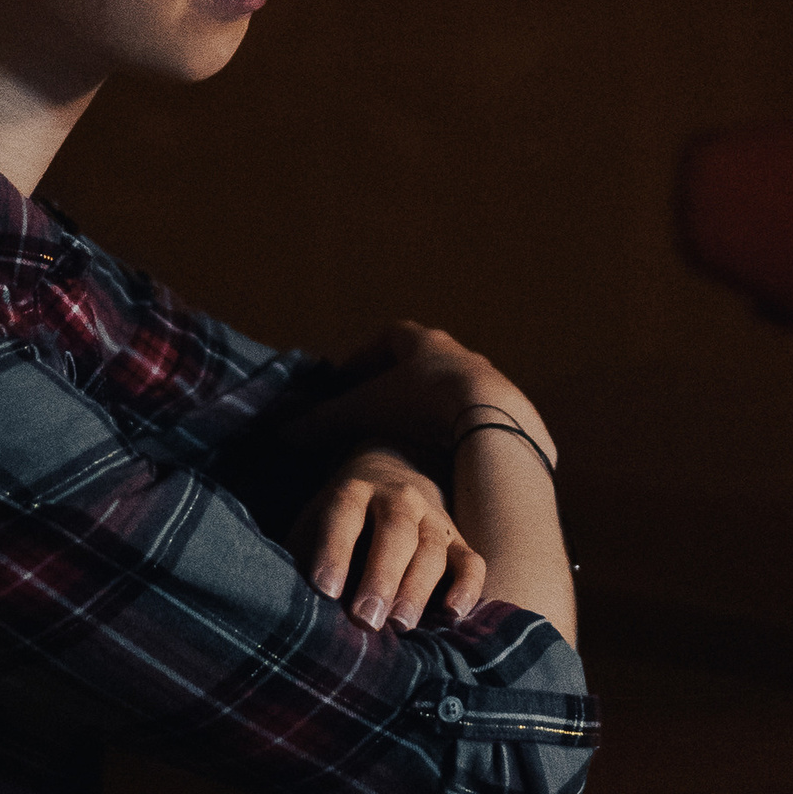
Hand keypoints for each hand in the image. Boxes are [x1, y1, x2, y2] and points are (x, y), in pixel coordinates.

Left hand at [290, 447, 485, 635]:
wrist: (387, 478)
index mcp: (354, 491)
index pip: (344, 515)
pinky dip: (468, 588)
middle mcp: (398, 497)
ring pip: (433, 548)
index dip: (335, 551)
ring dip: (417, 588)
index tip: (324, 590)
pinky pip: (472, 563)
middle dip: (381, 576)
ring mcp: (434, 517)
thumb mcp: (314, 527)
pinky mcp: (459, 541)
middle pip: (396, 531)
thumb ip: (304, 559)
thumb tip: (289, 604)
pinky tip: (453, 614)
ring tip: (400, 624)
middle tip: (366, 618)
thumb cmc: (339, 523)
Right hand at [291, 320, 557, 482]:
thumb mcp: (366, 411)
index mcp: (424, 343)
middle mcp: (458, 353)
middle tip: (379, 409)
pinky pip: (477, 416)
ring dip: (432, 407)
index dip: (367, 356)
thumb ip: (325, 421)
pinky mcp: (508, 410)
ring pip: (453, 388)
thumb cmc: (423, 406)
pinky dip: (458, 430)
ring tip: (412, 438)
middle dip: (400, 383)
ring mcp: (488, 380)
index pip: (390, 338)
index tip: (351, 377)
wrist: (493, 421)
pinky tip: (447, 455)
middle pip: (424, 361)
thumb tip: (284, 434)